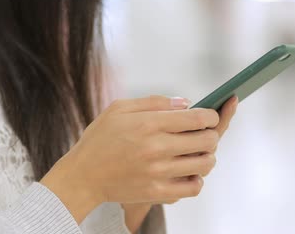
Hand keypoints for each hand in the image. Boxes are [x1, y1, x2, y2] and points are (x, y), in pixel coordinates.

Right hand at [41, 95, 236, 222]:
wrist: (82, 176)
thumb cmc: (100, 139)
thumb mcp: (119, 109)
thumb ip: (154, 102)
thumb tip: (185, 102)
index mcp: (148, 124)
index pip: (197, 118)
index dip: (212, 115)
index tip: (210, 116)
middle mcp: (156, 148)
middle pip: (207, 140)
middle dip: (212, 134)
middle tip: (204, 134)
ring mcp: (158, 172)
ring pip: (205, 164)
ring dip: (207, 156)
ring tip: (198, 153)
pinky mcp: (157, 193)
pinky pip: (193, 187)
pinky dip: (197, 179)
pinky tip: (188, 172)